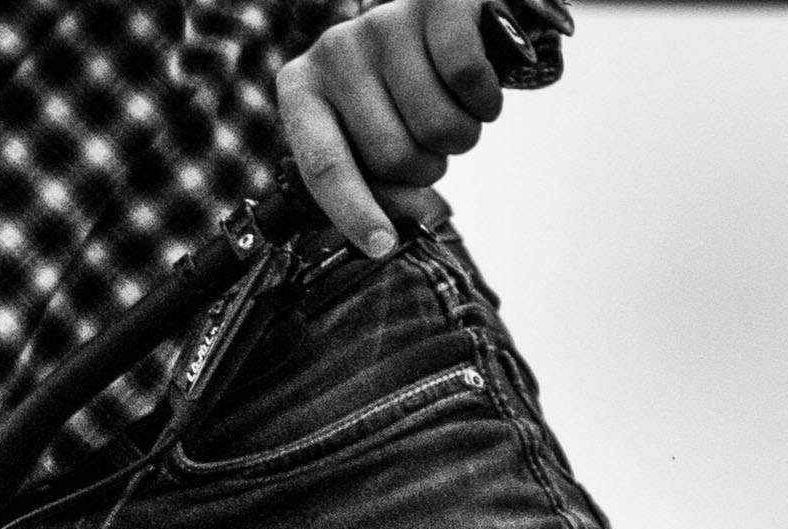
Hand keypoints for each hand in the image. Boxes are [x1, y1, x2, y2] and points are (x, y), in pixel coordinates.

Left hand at [276, 0, 514, 260]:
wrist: (447, 29)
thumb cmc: (402, 95)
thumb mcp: (374, 141)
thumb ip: (376, 190)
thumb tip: (393, 236)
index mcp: (302, 89)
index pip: (323, 164)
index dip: (354, 212)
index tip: (382, 246)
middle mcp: (334, 49)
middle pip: (393, 155)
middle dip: (426, 166)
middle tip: (427, 140)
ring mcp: (384, 23)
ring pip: (438, 126)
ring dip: (460, 136)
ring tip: (450, 109)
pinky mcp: (437, 5)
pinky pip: (468, 78)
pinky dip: (485, 101)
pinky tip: (476, 90)